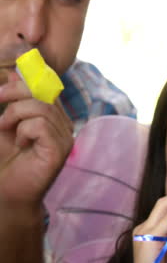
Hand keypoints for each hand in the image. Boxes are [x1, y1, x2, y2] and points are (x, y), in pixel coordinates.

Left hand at [0, 70, 72, 204]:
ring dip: (16, 114)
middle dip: (16, 93)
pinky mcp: (60, 151)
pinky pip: (42, 126)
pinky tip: (20, 144)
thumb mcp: (5, 122)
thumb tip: (15, 72)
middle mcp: (63, 125)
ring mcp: (65, 138)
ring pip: (42, 108)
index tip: (3, 88)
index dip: (25, 81)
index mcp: (54, 116)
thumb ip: (13, 99)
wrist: (7, 191)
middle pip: (45, 92)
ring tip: (6, 129)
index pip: (47, 85)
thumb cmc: (5, 159)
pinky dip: (24, 130)